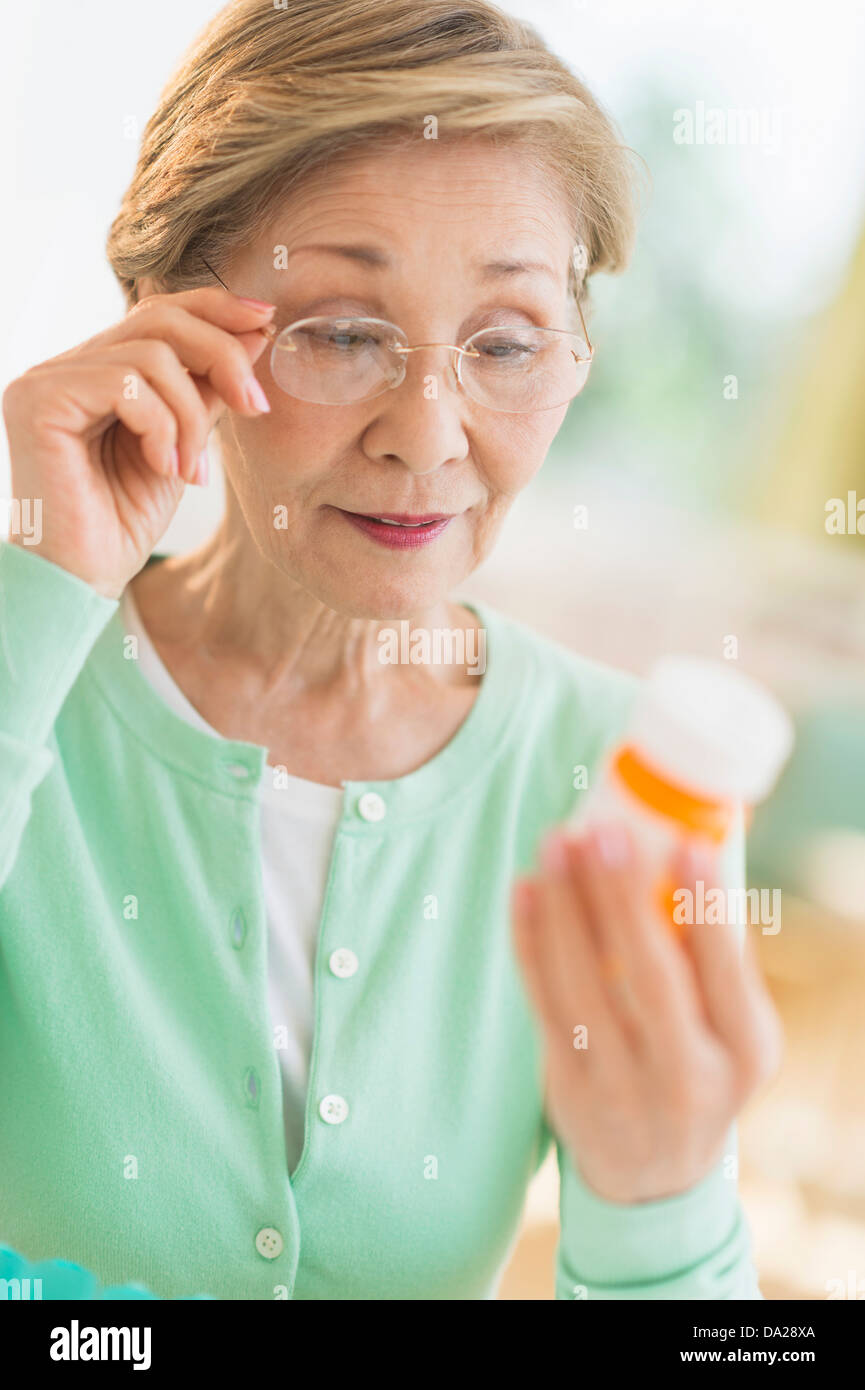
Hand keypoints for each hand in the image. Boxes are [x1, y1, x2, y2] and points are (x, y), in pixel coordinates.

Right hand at [2, 287, 275, 598]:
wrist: (82, 578)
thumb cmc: (124, 521)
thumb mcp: (184, 445)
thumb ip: (207, 391)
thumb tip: (254, 334)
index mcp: (94, 369)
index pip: (158, 312)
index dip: (216, 310)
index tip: (267, 325)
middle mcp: (65, 365)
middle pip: (159, 319)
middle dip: (223, 357)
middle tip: (255, 405)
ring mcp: (47, 380)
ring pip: (152, 355)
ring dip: (193, 415)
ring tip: (193, 469)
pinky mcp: (39, 401)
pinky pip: (127, 385)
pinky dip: (163, 427)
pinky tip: (164, 469)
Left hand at [511, 823, 782, 1203]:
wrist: (653, 1180)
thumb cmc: (699, 1071)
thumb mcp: (734, 1033)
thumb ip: (718, 962)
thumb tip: (685, 854)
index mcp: (744, 1051)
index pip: (726, 972)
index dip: (705, 907)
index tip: (685, 842)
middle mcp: (688, 1076)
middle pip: (651, 976)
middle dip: (622, 897)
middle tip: (602, 831)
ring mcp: (623, 1087)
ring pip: (584, 984)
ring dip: (566, 905)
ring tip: (557, 842)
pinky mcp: (568, 1087)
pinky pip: (544, 1002)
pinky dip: (531, 941)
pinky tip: (526, 890)